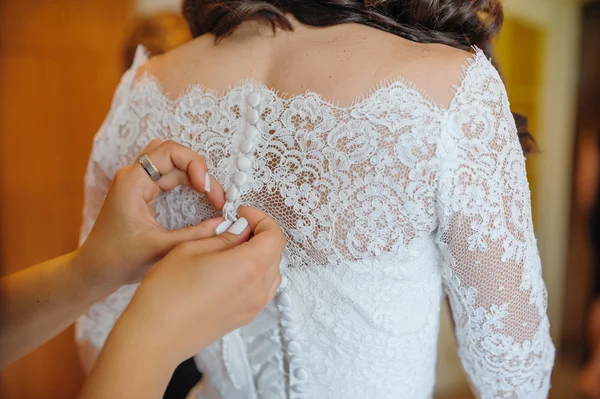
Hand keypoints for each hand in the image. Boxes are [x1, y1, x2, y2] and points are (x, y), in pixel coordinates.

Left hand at [74, 139, 225, 290]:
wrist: (94, 271)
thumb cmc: (118, 260)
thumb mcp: (161, 248)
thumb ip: (196, 235)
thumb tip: (224, 224)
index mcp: (132, 181)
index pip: (170, 151)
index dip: (194, 164)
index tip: (207, 189)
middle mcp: (134, 176)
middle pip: (174, 154)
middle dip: (198, 170)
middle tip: (214, 196)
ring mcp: (138, 184)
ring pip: (173, 165)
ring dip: (194, 175)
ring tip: (210, 196)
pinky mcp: (143, 194)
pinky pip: (170, 178)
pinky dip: (188, 184)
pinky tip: (200, 198)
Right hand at [111, 206, 285, 367]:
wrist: (155, 337)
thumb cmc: (166, 293)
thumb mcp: (191, 250)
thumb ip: (223, 237)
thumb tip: (241, 230)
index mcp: (248, 266)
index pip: (275, 236)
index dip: (261, 219)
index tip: (242, 214)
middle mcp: (258, 288)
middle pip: (275, 253)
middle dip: (259, 235)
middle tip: (234, 226)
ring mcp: (253, 306)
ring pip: (271, 272)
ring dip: (259, 255)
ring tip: (232, 248)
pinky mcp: (244, 318)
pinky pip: (262, 290)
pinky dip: (254, 274)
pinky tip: (229, 270)